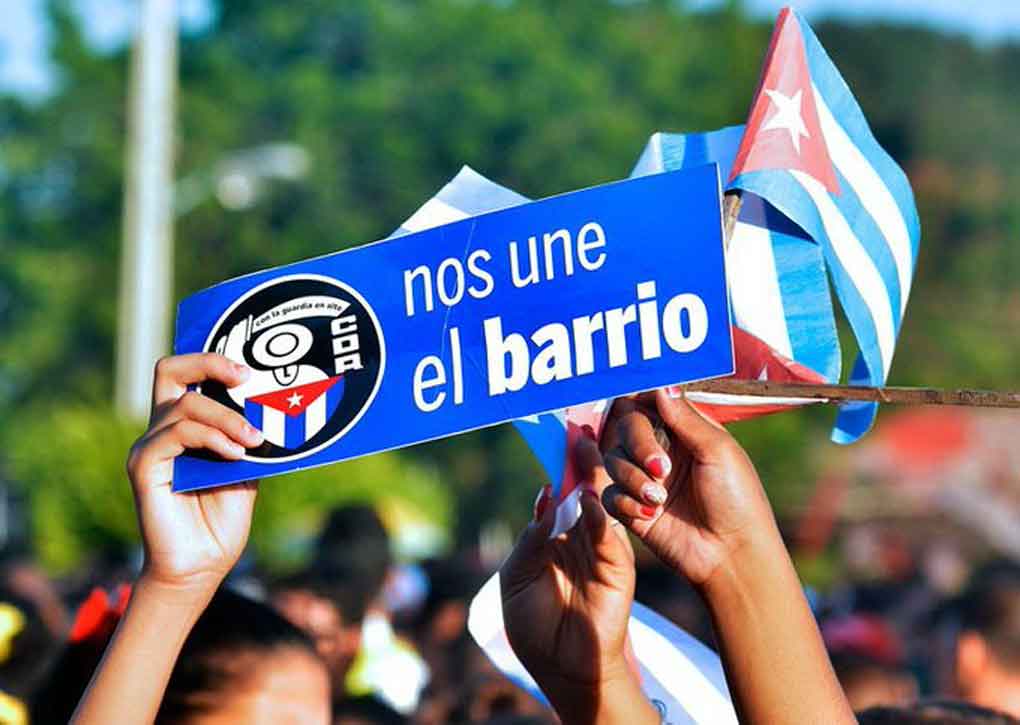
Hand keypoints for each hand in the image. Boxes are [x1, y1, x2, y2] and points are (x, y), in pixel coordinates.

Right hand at [126, 353, 262, 594]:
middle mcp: (163, 429)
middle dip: (210, 362)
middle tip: (246, 377)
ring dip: (226, 417)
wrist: (203, 565)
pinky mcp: (144, 466)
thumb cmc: (223, 519)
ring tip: (253, 439)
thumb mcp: (247, 468)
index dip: (216, 361)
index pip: (190, 374)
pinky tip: (234, 454)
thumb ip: (250, 436)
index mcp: (187, 425)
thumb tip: (275, 403)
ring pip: (184, 405)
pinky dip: (210, 438)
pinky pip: (175, 434)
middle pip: (170, 369)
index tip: (253, 370)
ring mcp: (151, 446)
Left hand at [500, 437, 654, 723]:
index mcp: (552, 538)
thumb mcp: (516, 578)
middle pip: (580, 492)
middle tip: (578, 431)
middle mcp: (578, 537)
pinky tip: (591, 499)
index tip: (557, 436)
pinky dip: (601, 516)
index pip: (556, 496)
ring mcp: (600, 549)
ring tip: (587, 449)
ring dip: (593, 478)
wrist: (564, 667)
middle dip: (579, 462)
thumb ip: (529, 539)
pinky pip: (610, 535)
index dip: (556, 469)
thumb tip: (543, 497)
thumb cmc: (534, 626)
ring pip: (598, 505)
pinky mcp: (617, 566)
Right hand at [601, 388, 780, 588]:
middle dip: (639, 444)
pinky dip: (627, 502)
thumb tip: (660, 384)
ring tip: (660, 498)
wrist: (730, 554)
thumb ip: (684, 417)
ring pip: (613, 460)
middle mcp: (661, 451)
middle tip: (661, 468)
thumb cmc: (737, 500)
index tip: (634, 404)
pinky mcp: (632, 508)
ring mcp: (645, 480)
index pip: (649, 403)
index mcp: (685, 431)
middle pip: (626, 427)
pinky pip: (609, 494)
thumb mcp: (717, 451)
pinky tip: (650, 514)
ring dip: (634, 478)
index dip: (638, 401)